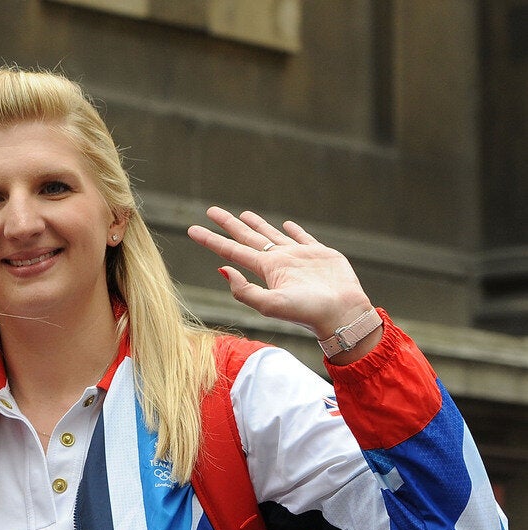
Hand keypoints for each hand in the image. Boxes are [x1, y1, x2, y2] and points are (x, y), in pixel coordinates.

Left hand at [187, 207, 376, 345]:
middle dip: (229, 224)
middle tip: (212, 210)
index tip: (191, 229)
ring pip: (272, 235)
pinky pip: (303, 238)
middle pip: (248, 237)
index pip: (231, 251)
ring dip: (257, 225)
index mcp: (266, 270)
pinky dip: (294, 230)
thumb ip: (244, 290)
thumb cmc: (308, 312)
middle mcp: (279, 262)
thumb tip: (221, 269)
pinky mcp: (320, 254)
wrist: (342, 315)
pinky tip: (286, 224)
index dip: (211, 239)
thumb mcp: (270, 304)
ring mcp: (299, 257)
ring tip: (243, 214)